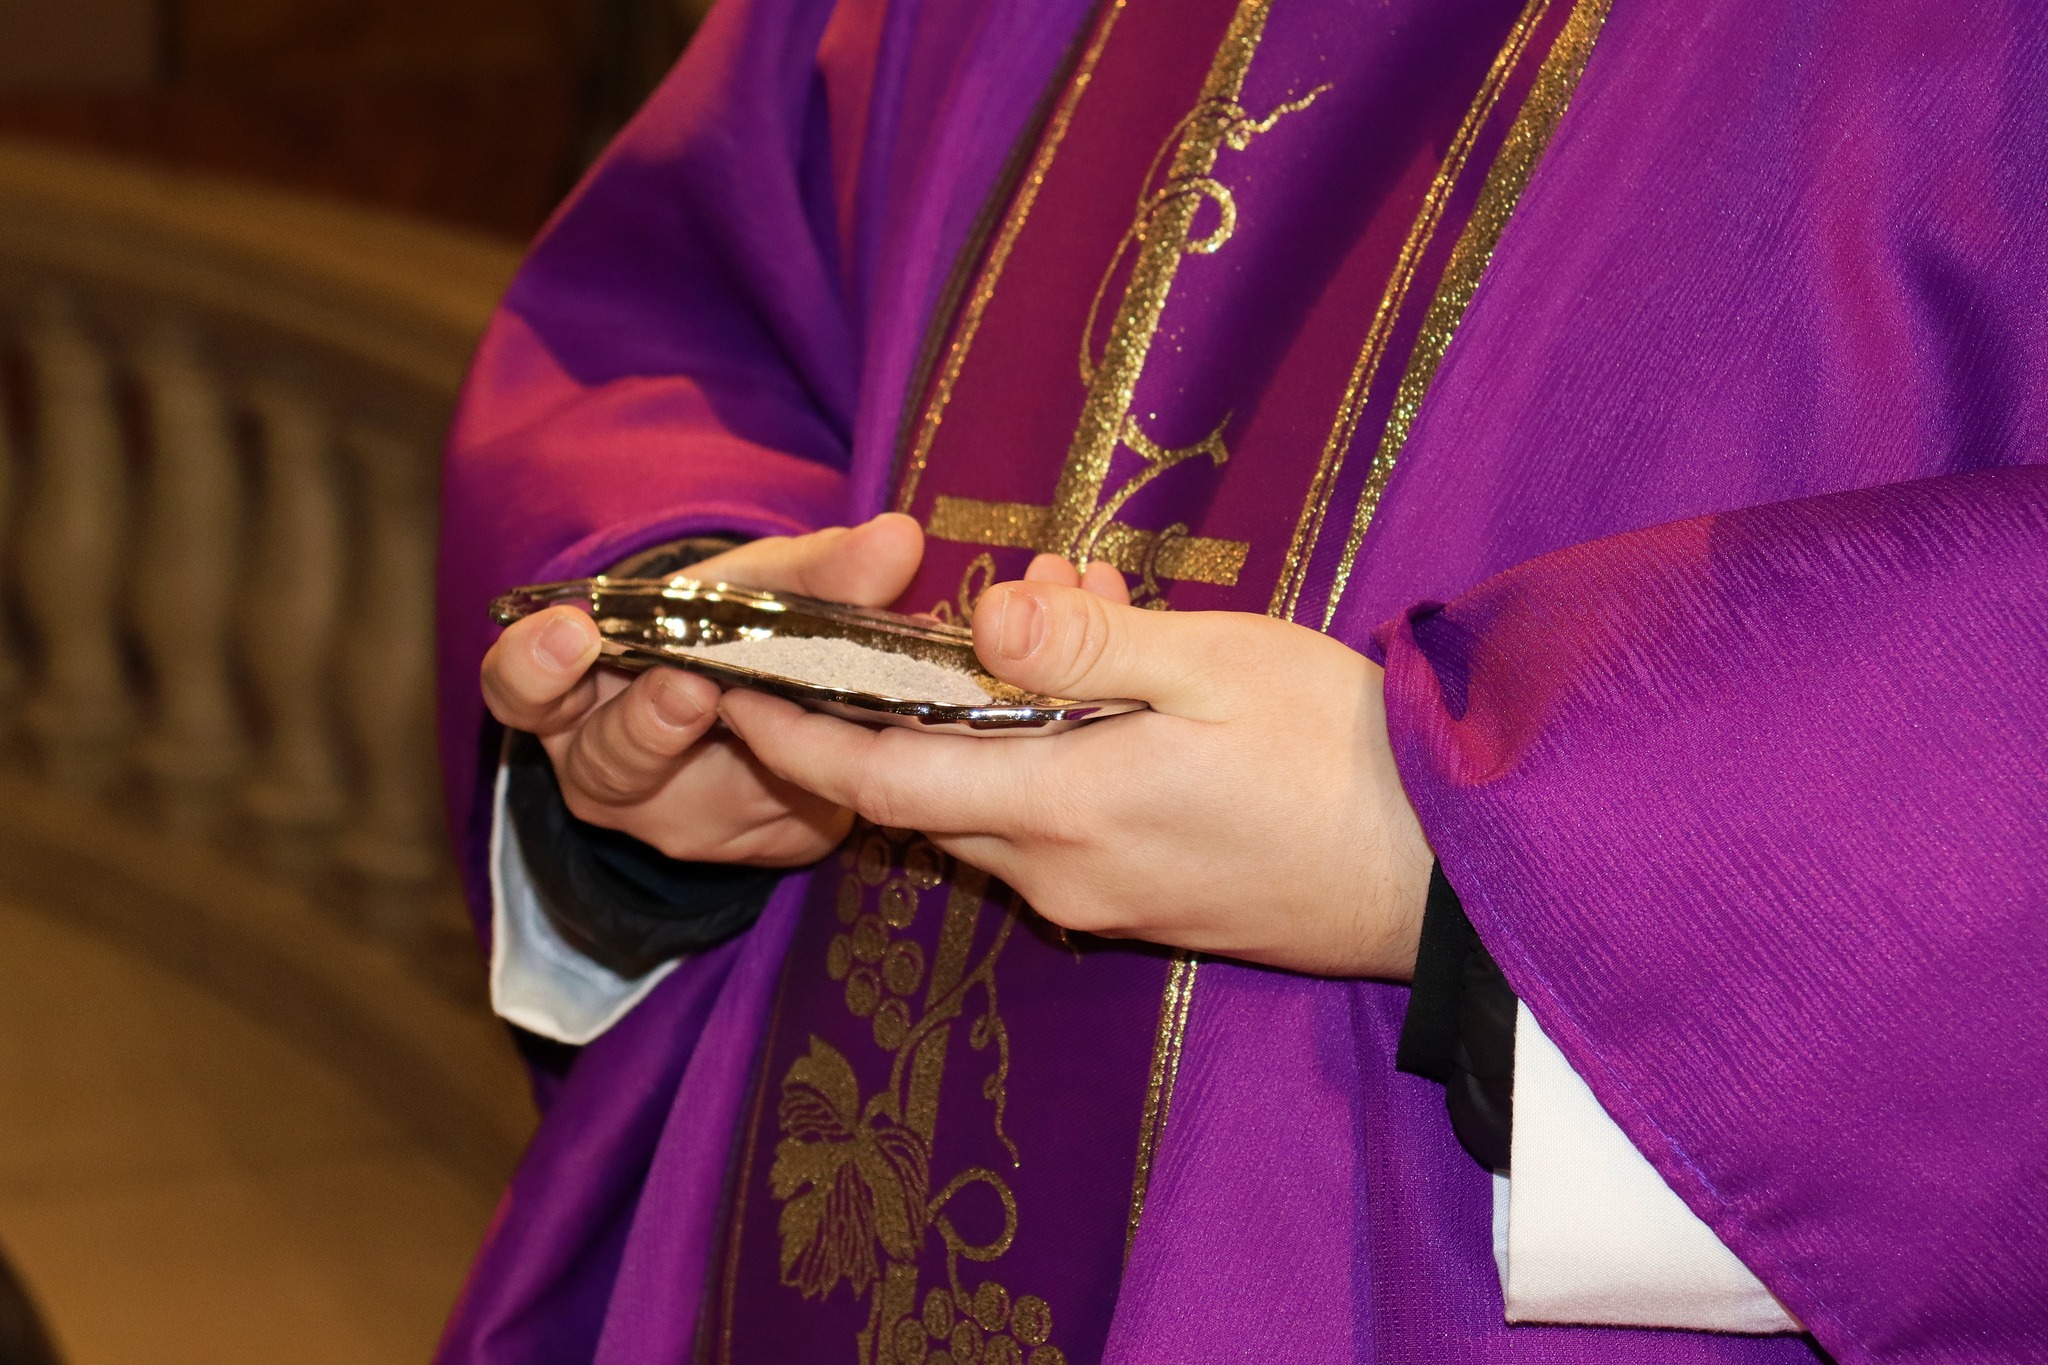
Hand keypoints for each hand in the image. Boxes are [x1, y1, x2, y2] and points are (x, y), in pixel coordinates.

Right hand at [479, 514, 923, 864]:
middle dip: (647, 725)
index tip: (568, 630)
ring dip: (746, 767)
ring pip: (694, 807)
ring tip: (778, 726)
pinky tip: (847, 764)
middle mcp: (609, 766)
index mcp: (576, 688)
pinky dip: (816, 788)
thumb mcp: (761, 586)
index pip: (518, 687)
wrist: (786, 708)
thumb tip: (896, 538)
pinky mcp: (753, 846)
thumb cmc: (737, 629)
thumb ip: (817, 569)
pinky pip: (781, 825)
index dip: (531, 665)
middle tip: (689, 689)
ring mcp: (679, 817)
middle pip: (607, 761)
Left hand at [719, 560, 1433, 977]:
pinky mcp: (1141, 907)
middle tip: (907, 617)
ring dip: (980, 720)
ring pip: (990, 806)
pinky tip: (1104, 684)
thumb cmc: (1342, 753)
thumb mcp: (1217, 666)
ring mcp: (1099, 902)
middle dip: (890, 709)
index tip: (729, 687)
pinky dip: (1038, 754)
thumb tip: (980, 616)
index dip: (791, 737)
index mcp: (1061, 808)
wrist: (1447, 881)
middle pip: (921, 798)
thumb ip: (1085, 647)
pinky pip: (1049, 827)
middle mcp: (1058, 873)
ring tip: (1053, 614)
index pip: (875, 784)